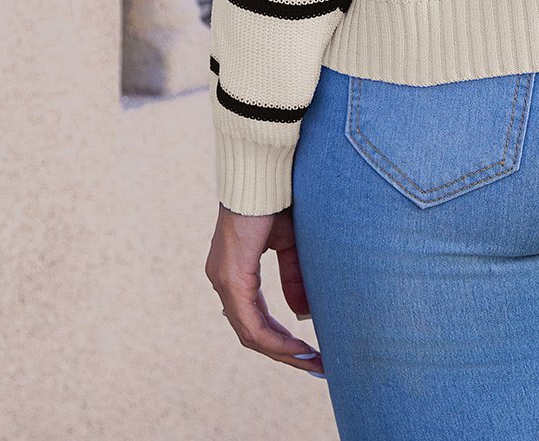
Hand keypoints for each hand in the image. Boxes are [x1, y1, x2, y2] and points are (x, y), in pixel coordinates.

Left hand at [206, 205, 324, 376]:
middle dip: (285, 353)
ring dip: (282, 351)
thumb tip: (302, 313)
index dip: (281, 339)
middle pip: (251, 333)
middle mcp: (223, 281)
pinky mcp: (232, 277)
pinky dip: (274, 339)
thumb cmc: (276, 199)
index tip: (308, 353)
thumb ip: (294, 277)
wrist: (262, 171)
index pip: (254, 319)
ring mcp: (224, 280)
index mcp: (234, 272)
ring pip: (250, 333)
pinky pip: (250, 323)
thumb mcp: (289, 243)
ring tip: (311, 361)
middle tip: (314, 366)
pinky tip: (296, 347)